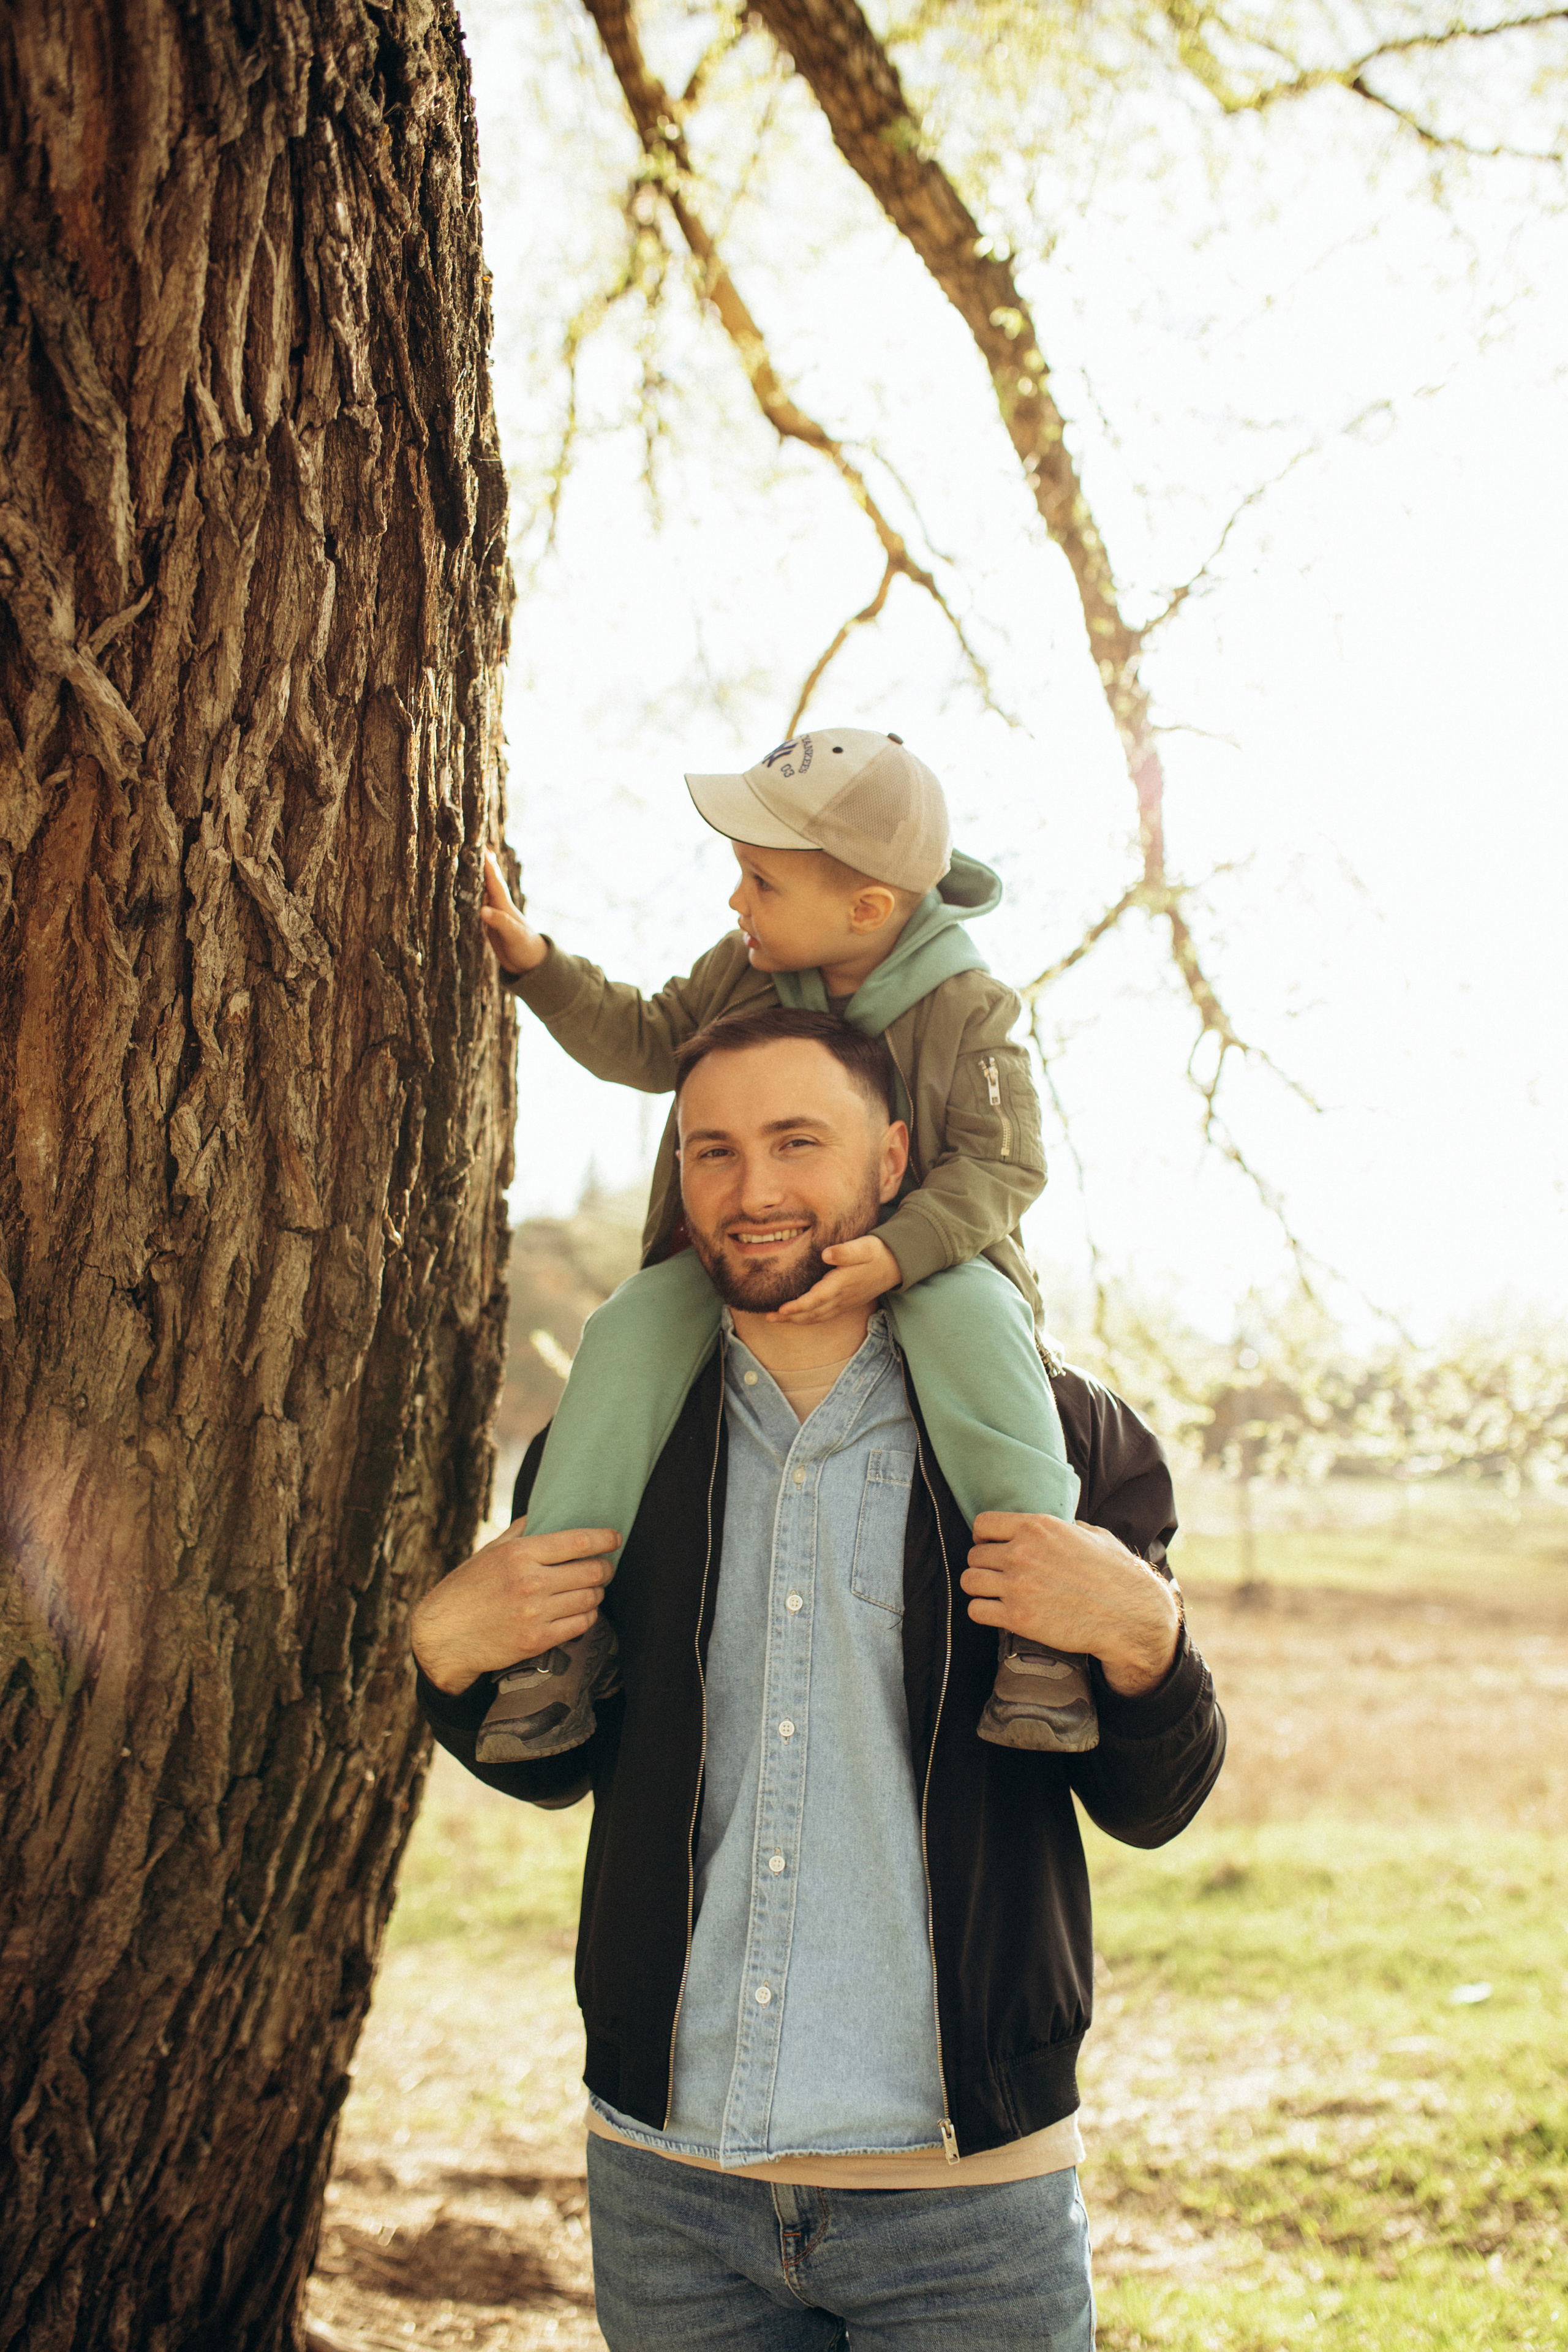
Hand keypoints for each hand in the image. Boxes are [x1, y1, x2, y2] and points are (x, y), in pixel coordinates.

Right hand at [411, 1519, 619, 1695]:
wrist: (443, 1637)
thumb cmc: (466, 1589)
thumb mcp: (489, 1552)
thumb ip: (520, 1532)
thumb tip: (546, 1513)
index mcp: (519, 1554)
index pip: (578, 1541)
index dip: (604, 1538)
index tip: (615, 1537)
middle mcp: (530, 1582)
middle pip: (591, 1571)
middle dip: (605, 1568)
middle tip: (605, 1567)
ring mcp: (535, 1614)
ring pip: (590, 1599)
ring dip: (597, 1593)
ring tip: (591, 1589)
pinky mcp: (537, 1641)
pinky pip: (581, 1624)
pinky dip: (587, 1616)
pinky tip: (581, 1610)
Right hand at [481, 847, 548, 974]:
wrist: (531, 963)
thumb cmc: (525, 948)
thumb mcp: (513, 935)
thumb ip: (499, 922)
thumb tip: (483, 910)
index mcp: (504, 906)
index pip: (494, 881)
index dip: (487, 865)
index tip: (481, 848)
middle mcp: (499, 907)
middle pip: (489, 882)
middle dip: (483, 866)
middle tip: (476, 847)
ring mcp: (495, 915)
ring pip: (484, 892)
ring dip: (478, 878)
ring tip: (470, 865)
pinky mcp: (490, 925)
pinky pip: (480, 906)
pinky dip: (474, 896)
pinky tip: (470, 893)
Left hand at [767, 1233, 901, 1323]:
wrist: (897, 1264)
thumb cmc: (877, 1252)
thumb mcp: (864, 1246)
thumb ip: (845, 1251)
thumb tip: (826, 1254)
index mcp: (841, 1284)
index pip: (814, 1300)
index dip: (797, 1306)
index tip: (780, 1309)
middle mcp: (841, 1298)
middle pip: (811, 1313)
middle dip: (789, 1317)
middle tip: (768, 1317)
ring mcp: (844, 1303)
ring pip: (816, 1317)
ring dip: (796, 1320)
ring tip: (777, 1319)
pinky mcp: (846, 1303)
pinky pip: (824, 1316)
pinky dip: (809, 1319)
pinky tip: (799, 1317)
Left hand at [961, 1514, 1179, 1697]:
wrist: (1130, 1615)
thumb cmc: (1117, 1574)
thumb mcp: (1095, 1536)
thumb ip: (1071, 1527)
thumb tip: (1066, 1524)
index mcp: (1038, 1527)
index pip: (983, 1524)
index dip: (984, 1538)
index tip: (992, 1548)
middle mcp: (1022, 1553)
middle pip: (974, 1555)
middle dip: (984, 1566)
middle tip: (998, 1577)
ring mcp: (1018, 1586)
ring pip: (969, 1581)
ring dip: (979, 1588)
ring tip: (994, 1594)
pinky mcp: (1018, 1617)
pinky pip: (976, 1610)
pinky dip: (983, 1612)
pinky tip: (998, 1613)